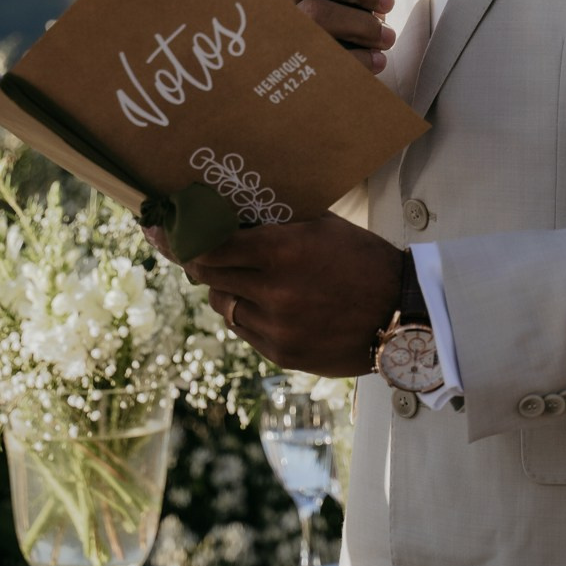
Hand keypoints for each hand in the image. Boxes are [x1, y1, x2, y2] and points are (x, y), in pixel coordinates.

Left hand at [183, 214, 403, 375]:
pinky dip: (245, 314)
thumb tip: (231, 212)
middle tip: (195, 251)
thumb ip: (276, 222)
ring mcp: (277, 327)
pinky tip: (264, 303)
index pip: (210, 245)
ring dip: (224, 289)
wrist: (402, 312)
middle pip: (208, 276)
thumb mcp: (322, 226)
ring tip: (242, 278)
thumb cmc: (362, 258)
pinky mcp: (283, 354)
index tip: (164, 231)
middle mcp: (274, 291)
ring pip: (222, 305)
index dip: (184, 238)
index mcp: (283, 250)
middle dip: (199, 262)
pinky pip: (243, 330)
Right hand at [277, 0, 406, 69]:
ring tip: (385, 37)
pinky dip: (359, 58)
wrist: (326, 78)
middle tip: (387, 2)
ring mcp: (282, 26)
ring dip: (363, 25)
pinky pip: (323, 53)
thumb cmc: (344, 24)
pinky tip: (374, 60)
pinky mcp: (290, 61)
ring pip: (316, 13)